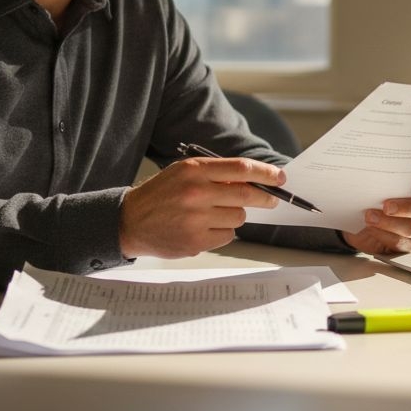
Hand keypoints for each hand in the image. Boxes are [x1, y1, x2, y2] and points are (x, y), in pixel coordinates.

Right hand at [119, 157, 283, 257]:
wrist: (130, 221)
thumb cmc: (162, 194)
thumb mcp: (184, 172)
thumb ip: (216, 173)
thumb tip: (254, 179)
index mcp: (194, 171)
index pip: (241, 168)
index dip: (266, 173)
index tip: (280, 177)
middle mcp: (196, 193)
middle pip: (247, 195)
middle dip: (265, 197)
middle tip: (271, 199)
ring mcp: (196, 219)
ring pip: (238, 218)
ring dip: (234, 215)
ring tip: (213, 214)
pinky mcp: (196, 241)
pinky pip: (227, 236)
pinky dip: (222, 232)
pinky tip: (204, 228)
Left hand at [343, 177, 410, 254]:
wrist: (358, 220)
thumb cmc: (372, 197)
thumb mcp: (376, 184)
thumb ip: (384, 179)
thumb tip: (377, 175)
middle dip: (406, 208)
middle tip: (386, 206)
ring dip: (389, 222)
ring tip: (370, 217)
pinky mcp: (406, 244)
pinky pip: (400, 242)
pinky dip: (383, 234)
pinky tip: (371, 228)